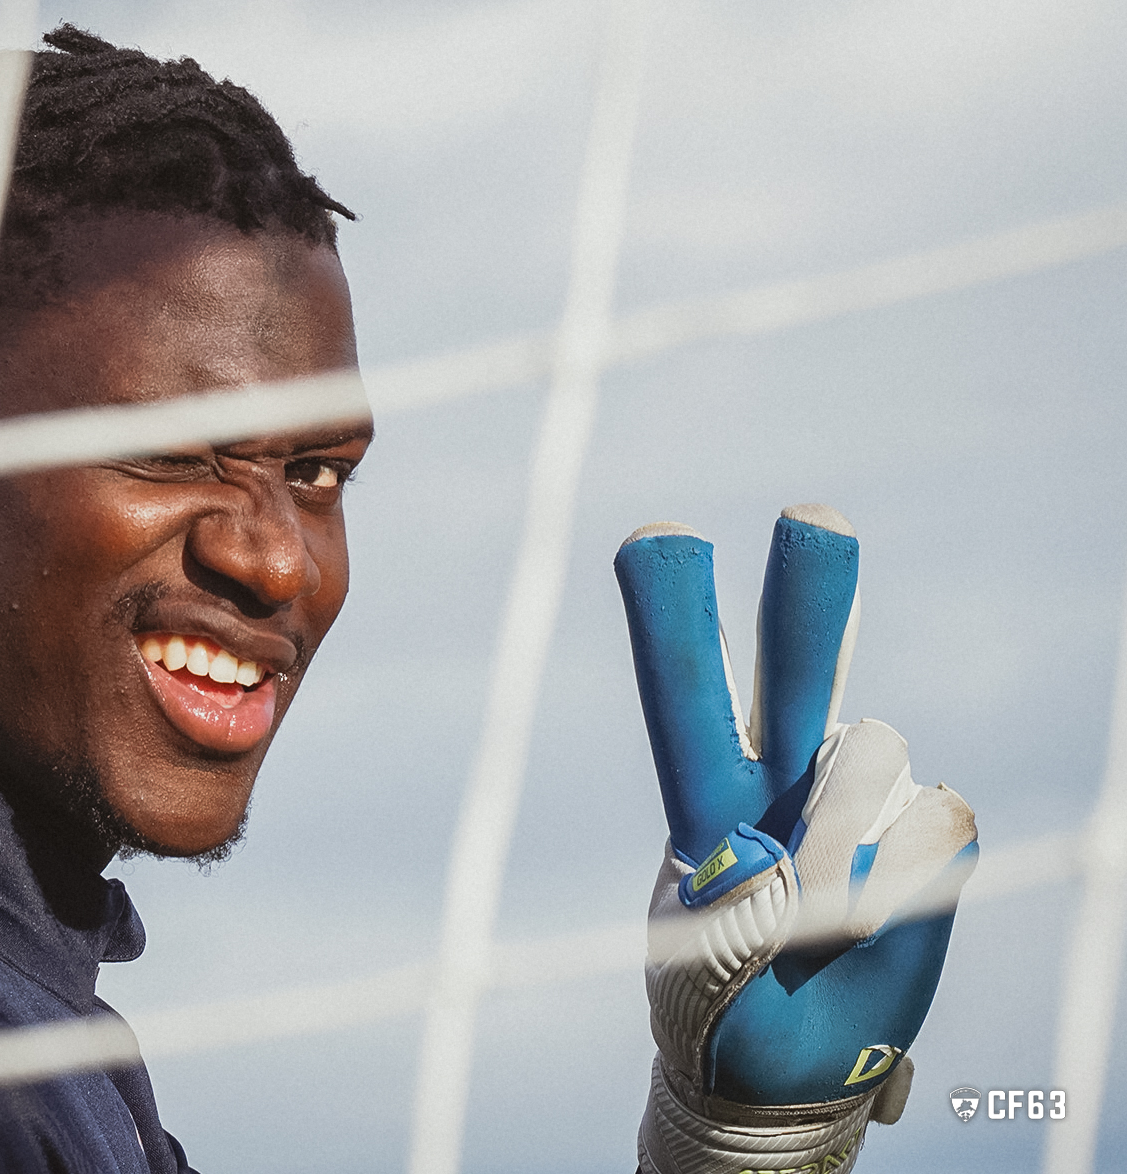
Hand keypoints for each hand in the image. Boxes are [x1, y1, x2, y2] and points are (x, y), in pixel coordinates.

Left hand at [613, 506, 976, 1172]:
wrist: (789, 1077)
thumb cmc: (726, 1023)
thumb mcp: (699, 993)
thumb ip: (723, 929)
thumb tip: (758, 854)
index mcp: (708, 806)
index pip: (687, 699)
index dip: (675, 620)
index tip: (655, 535)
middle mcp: (785, 785)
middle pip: (796, 672)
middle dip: (809, 597)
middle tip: (814, 518)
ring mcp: (864, 805)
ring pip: (874, 756)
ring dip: (851, 835)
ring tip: (818, 927)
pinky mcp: (931, 836)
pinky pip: (941, 825)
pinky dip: (912, 881)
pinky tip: (876, 924)